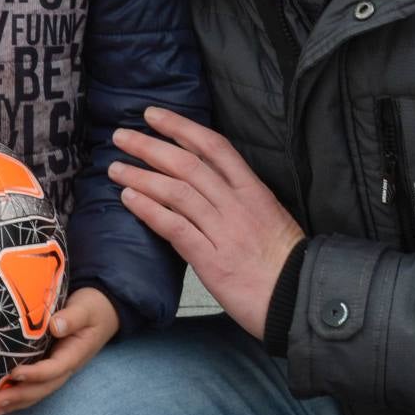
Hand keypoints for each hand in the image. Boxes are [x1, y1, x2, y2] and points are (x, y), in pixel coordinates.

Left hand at [0, 287, 118, 414]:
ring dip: (16, 402)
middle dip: (20, 396)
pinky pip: (32, 385)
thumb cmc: (92, 309)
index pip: (55, 368)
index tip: (15, 373)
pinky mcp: (47, 366)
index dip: (36, 374)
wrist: (101, 313)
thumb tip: (56, 326)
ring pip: (37, 391)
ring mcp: (56, 369)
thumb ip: (73, 317)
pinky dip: (16, 395)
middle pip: (43, 387)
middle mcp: (65, 366)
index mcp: (75, 354)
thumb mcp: (86, 309)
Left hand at [109, 108, 303, 340]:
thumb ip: (241, 200)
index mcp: (254, 191)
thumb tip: (211, 188)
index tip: (154, 116)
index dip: (181, 127)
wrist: (300, 298)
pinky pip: (175, 227)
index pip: (214, 147)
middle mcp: (237, 204)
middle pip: (188, 164)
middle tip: (121, 136)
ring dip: (141, 176)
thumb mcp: (271, 218)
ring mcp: (224, 230)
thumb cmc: (286, 264)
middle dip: (150, 146)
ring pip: (176, 191)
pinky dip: (149, 209)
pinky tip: (129, 199)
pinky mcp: (212, 260)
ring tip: (115, 168)